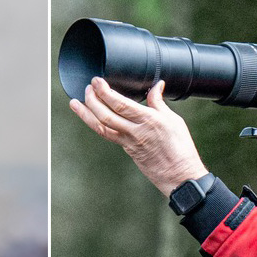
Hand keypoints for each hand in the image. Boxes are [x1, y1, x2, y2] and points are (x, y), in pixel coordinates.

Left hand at [69, 77, 207, 194]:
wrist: (179, 175)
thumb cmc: (180, 148)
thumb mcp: (173, 120)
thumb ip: (159, 102)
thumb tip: (157, 85)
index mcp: (149, 120)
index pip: (121, 104)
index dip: (105, 92)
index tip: (97, 82)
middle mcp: (135, 131)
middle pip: (106, 115)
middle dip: (92, 100)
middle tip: (86, 88)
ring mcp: (128, 142)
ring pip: (101, 127)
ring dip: (86, 114)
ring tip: (76, 103)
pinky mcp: (126, 149)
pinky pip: (107, 135)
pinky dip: (96, 124)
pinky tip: (91, 117)